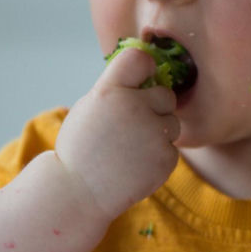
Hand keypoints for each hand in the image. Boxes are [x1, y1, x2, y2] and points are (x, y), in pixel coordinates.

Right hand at [55, 48, 179, 220]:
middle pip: (166, 95)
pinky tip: (135, 165)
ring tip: (130, 148)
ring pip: (172, 123)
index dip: (144, 69)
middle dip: (153, 108)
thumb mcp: (90, 107)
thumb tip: (149, 70)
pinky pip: (172, 148)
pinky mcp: (165, 158)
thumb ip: (118, 88)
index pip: (141, 58)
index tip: (140, 81)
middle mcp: (135, 107)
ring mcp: (153, 134)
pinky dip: (158, 156)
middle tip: (129, 127)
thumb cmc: (82, 147)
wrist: (78, 192)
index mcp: (110, 91)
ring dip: (158, 133)